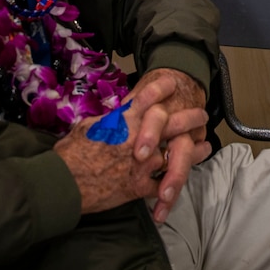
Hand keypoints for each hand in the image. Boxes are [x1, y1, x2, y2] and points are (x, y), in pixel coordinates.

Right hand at [53, 69, 208, 215]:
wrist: (65, 183)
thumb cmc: (70, 154)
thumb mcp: (86, 127)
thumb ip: (105, 121)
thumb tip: (110, 119)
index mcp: (125, 120)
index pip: (150, 96)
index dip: (163, 87)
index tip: (173, 82)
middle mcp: (140, 138)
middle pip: (175, 123)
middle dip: (192, 117)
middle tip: (202, 114)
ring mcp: (144, 163)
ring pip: (178, 155)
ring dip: (194, 151)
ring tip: (205, 146)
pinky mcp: (140, 187)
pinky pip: (163, 185)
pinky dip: (172, 185)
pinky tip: (181, 181)